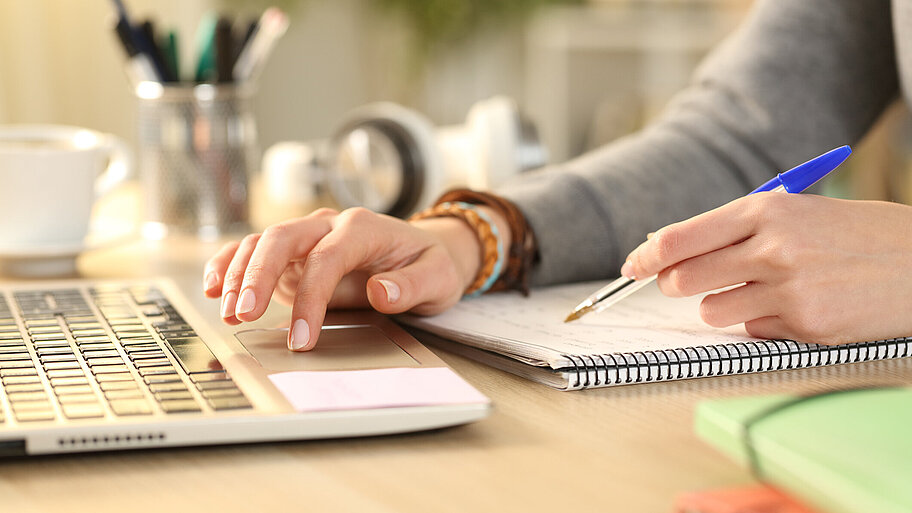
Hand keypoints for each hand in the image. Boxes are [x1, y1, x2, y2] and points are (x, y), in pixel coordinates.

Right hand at [203, 207, 501, 350]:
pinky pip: (256, 252)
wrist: (424, 253)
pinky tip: (215, 286)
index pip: (327, 258)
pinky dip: (232, 265)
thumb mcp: (437, 277)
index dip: (310, 298)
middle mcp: (329, 226)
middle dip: (257, 274)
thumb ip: (411, 286)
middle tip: (243, 314)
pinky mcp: (294, 256)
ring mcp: (308, 238)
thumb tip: (380, 292)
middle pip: (282, 238)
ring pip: (262, 243)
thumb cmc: (430, 265)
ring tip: (229, 311)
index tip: (302, 336)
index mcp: (363, 227)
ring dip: (240, 274)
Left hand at [621, 193, 911, 344]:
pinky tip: (798, 308)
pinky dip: (763, 324)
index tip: (633, 266)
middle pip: (684, 278)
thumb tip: (668, 248)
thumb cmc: (855, 235)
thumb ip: (736, 229)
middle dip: (677, 284)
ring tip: (763, 291)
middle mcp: (773, 248)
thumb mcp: (797, 213)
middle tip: (690, 283)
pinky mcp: (806, 327)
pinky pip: (752, 332)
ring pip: (712, 311)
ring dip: (724, 306)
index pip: (681, 237)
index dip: (648, 256)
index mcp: (767, 210)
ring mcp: (789, 290)